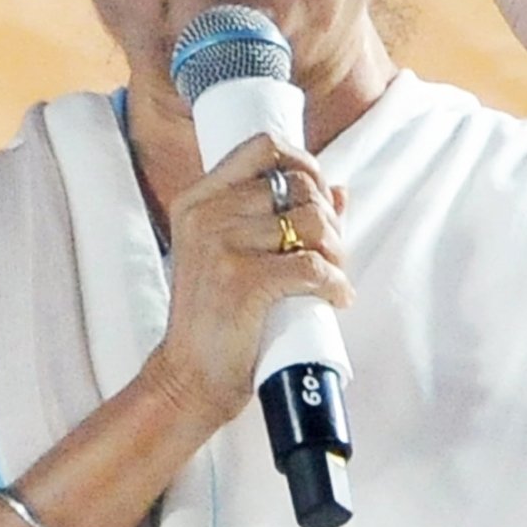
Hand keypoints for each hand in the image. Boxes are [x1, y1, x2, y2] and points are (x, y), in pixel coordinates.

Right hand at [145, 134, 352, 426]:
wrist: (188, 378)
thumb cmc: (217, 319)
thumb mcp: (232, 257)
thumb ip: (277, 218)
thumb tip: (339, 188)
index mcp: (198, 200)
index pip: (263, 147)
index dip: (305, 164)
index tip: (319, 197)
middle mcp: (205, 214)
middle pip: (297, 185)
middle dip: (329, 218)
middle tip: (333, 253)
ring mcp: (220, 245)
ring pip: (312, 222)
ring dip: (337, 251)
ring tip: (335, 277)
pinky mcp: (242, 280)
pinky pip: (313, 266)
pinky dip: (335, 283)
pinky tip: (335, 297)